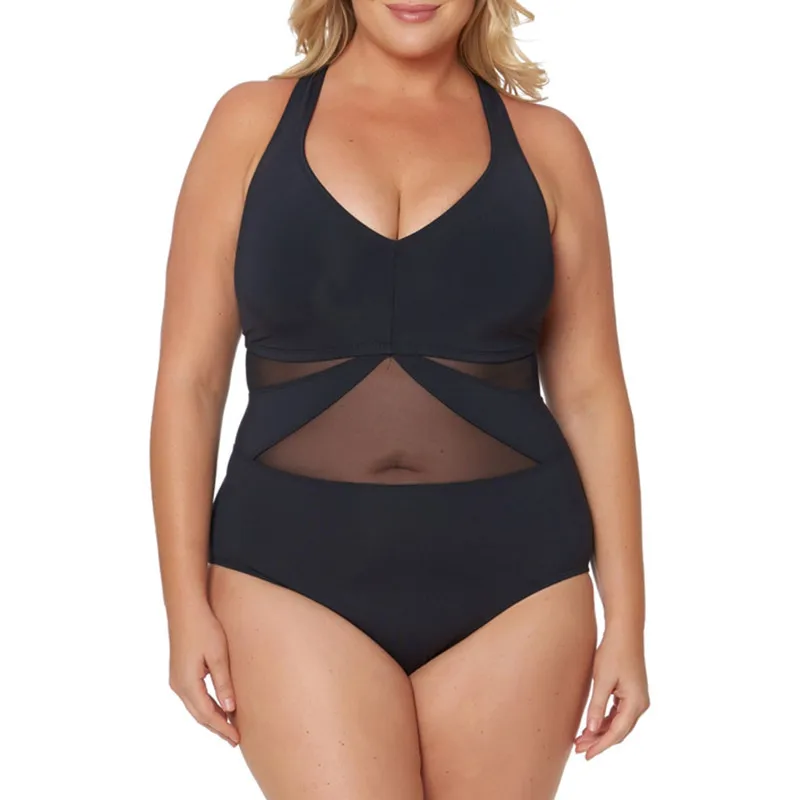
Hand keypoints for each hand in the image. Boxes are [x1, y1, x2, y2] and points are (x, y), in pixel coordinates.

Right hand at [168, 600, 239, 746]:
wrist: (185, 608)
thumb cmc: (204, 628)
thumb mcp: (218, 656)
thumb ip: (223, 683)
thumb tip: (230, 710)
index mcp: (187, 683)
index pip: (207, 715)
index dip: (222, 728)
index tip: (236, 739)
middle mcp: (178, 685)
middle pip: (199, 715)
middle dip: (217, 728)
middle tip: (234, 740)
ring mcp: (176, 680)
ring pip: (195, 707)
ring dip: (211, 718)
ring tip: (228, 728)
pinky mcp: (179, 672)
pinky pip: (193, 697)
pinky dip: (205, 706)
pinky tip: (217, 707)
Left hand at [574, 625, 649, 759]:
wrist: (625, 632)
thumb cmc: (613, 653)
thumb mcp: (602, 680)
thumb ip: (597, 706)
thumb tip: (591, 730)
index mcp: (636, 704)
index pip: (617, 733)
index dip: (600, 746)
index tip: (586, 755)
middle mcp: (640, 704)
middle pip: (619, 731)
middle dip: (599, 741)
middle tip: (579, 749)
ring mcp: (637, 699)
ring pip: (618, 723)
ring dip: (601, 732)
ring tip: (581, 739)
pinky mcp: (632, 693)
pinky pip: (619, 714)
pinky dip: (605, 721)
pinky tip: (592, 725)